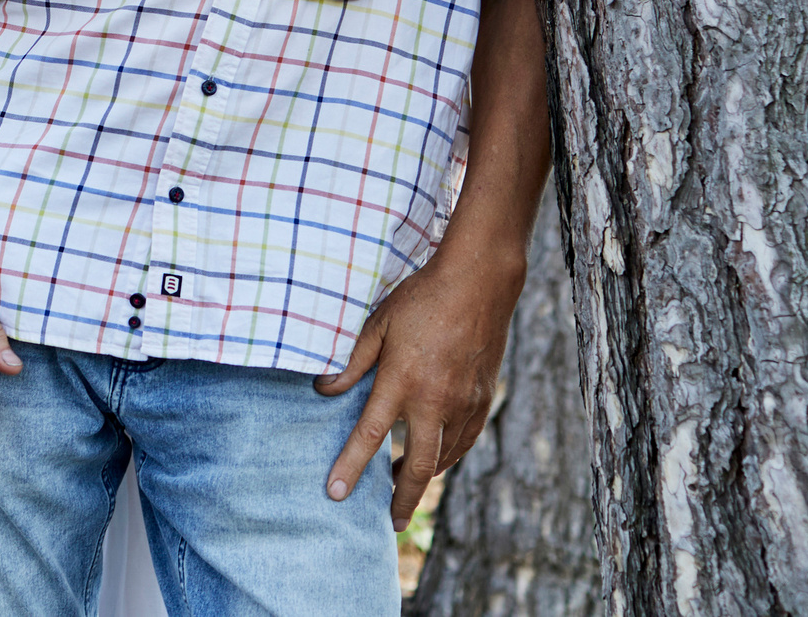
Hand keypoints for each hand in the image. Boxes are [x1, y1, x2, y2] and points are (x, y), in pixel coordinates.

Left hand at [316, 249, 525, 527]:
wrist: (479, 284)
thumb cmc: (422, 299)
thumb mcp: (378, 324)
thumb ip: (352, 362)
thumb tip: (324, 390)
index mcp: (402, 381)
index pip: (370, 435)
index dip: (350, 467)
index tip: (335, 494)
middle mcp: (434, 401)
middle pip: (416, 466)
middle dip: (402, 499)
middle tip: (391, 522)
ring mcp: (463, 403)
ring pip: (443, 457)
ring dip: (423, 476)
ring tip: (404, 484)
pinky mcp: (483, 400)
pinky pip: (465, 441)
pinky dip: (448, 456)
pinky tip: (436, 457)